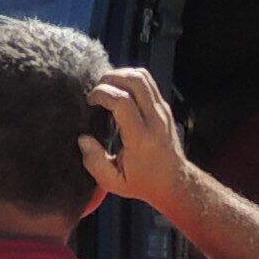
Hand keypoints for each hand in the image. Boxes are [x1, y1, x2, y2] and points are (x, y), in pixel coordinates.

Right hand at [85, 67, 189, 211]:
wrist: (174, 182)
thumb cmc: (142, 182)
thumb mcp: (113, 183)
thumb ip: (95, 162)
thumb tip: (83, 138)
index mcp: (141, 138)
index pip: (123, 102)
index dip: (102, 94)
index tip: (90, 102)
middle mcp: (155, 121)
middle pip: (135, 81)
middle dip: (110, 78)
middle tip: (97, 91)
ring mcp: (162, 111)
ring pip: (143, 77)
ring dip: (121, 75)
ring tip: (106, 88)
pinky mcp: (165, 108)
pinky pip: (148, 82)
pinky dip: (130, 79)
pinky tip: (119, 90)